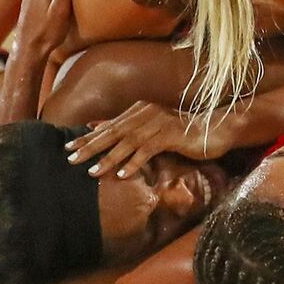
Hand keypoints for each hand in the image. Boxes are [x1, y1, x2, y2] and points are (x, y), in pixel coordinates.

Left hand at [64, 101, 232, 177]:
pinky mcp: (171, 135)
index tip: (69, 147)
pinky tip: (123, 174)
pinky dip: (134, 162)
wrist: (213, 129)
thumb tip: (95, 126)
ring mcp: (159, 123)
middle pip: (114, 132)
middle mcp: (147, 113)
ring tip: (93, 171)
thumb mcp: (151, 127)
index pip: (109, 125)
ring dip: (109, 157)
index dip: (89, 136)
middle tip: (72, 159)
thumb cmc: (182, 131)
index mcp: (140, 110)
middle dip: (92, 146)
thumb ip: (126, 127)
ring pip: (128, 142)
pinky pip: (148, 149)